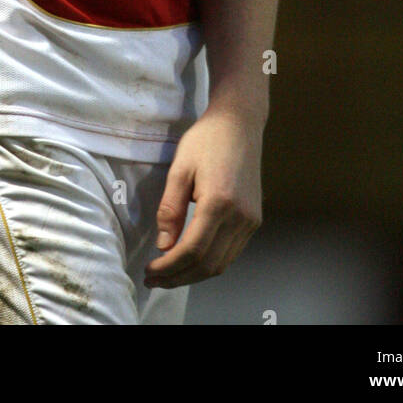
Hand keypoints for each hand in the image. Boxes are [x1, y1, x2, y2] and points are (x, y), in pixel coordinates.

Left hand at [144, 107, 262, 288]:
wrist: (239, 122)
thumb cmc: (206, 140)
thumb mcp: (179, 168)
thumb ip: (170, 209)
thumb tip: (164, 247)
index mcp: (219, 202)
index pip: (192, 251)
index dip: (168, 268)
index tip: (148, 271)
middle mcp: (240, 216)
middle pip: (208, 264)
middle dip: (178, 277)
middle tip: (153, 279)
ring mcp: (251, 220)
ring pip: (222, 264)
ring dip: (193, 275)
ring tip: (168, 274)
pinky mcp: (254, 219)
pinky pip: (231, 252)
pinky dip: (209, 263)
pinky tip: (190, 260)